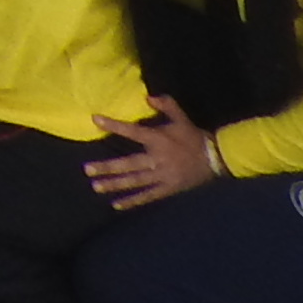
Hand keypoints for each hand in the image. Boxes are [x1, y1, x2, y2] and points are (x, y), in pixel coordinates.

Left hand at [88, 98, 221, 205]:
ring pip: (135, 181)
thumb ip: (166, 104)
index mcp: (159, 140)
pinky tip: (117, 205)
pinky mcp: (168, 189)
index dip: (114, 126)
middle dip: (108, 167)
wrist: (215, 159)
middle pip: (129, 164)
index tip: (95, 120)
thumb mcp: (182, 117)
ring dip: (115, 184)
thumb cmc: (193, 137)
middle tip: (87, 170)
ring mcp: (162, 176)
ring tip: (96, 187)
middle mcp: (157, 159)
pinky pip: (148, 196)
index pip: (132, 131)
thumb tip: (147, 97)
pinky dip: (133, 201)